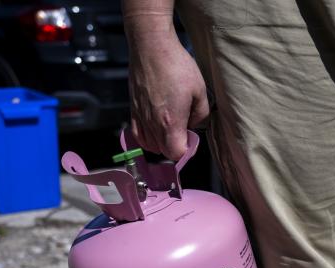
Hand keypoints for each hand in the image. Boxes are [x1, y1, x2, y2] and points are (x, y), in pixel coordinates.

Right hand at [127, 27, 208, 159]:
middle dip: (175, 146)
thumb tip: (195, 125)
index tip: (192, 139)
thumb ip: (201, 114)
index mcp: (171, 121)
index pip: (176, 153)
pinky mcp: (132, 109)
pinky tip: (156, 128)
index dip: (186, 150)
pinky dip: (147, 137)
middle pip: (163, 151)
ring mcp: (140, 117)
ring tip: (171, 127)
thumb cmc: (176, 65)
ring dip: (162, 142)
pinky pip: (138, 134)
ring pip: (150, 145)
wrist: (151, 47)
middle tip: (184, 130)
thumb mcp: (200, 90)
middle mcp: (153, 123)